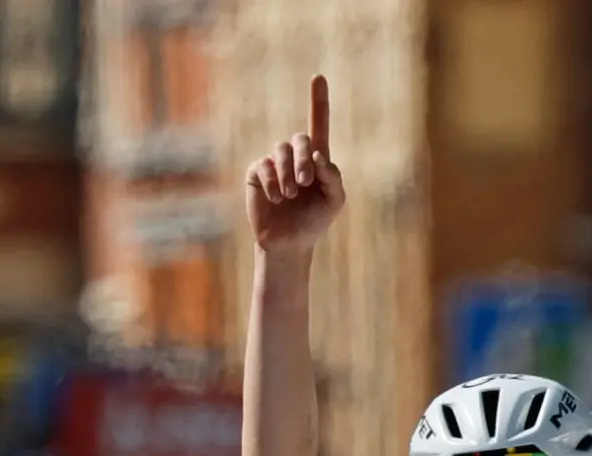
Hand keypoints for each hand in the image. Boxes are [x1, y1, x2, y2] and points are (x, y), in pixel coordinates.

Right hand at [244, 77, 345, 254]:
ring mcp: (274, 162)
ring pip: (281, 151)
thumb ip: (333, 177)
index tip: (318, 77)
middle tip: (306, 183)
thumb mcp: (334, 201)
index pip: (319, 126)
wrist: (289, 243)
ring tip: (291, 194)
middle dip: (304, 160)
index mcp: (317, 160)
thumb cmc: (314, 221)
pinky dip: (274, 182)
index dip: (319, 102)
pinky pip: (264, 166)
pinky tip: (277, 198)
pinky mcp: (257, 172)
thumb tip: (318, 155)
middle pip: (300, 140)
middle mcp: (295, 156)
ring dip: (289, 172)